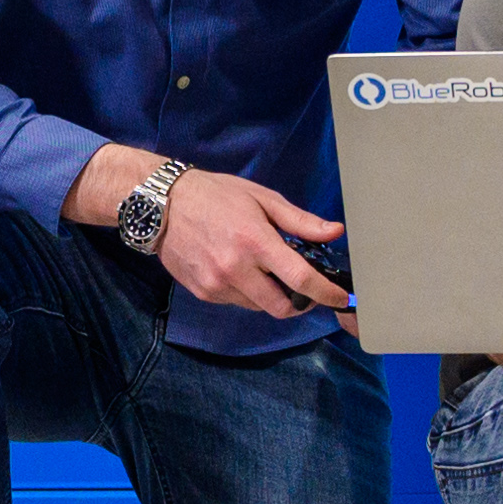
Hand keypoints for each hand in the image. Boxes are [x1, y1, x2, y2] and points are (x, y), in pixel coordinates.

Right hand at [152, 163, 353, 318]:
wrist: (162, 205)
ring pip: (258, 307)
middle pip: (281, 307)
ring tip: (264, 271)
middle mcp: (236, 269)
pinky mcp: (203, 293)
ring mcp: (217, 284)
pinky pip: (236, 302)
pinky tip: (239, 270)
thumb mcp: (261, 198)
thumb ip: (299, 220)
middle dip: (298, 302)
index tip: (341, 297)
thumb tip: (334, 232)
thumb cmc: (216, 195)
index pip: (300, 278)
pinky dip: (247, 293)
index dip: (326, 293)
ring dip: (270, 296)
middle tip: (302, 288)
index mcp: (255, 241)